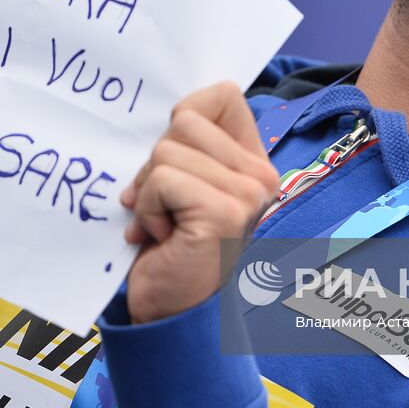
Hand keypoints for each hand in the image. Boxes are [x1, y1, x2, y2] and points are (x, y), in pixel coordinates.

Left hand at [120, 82, 279, 323]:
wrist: (173, 314)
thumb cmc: (171, 246)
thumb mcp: (181, 183)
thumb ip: (183, 146)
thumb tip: (157, 116)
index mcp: (254, 161)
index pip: (223, 94)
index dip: (184, 116)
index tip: (173, 161)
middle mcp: (260, 175)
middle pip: (185, 119)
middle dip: (156, 162)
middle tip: (162, 205)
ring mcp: (247, 194)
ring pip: (167, 150)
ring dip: (149, 191)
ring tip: (163, 224)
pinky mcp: (224, 213)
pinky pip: (161, 180)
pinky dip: (147, 211)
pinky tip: (161, 237)